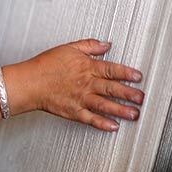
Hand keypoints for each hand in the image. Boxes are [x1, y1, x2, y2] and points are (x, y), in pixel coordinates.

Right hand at [21, 39, 143, 131]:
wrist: (29, 82)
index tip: (138, 77)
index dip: (127, 73)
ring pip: (106, 105)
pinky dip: (103, 124)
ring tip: (134, 114)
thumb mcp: (68, 48)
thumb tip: (105, 45)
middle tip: (142, 98)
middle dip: (130, 94)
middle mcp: (86, 83)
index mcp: (87, 67)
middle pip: (113, 89)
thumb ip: (89, 45)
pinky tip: (113, 126)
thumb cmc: (45, 65)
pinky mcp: (73, 111)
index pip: (112, 69)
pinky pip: (91, 119)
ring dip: (122, 110)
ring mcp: (81, 99)